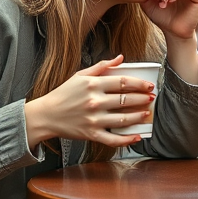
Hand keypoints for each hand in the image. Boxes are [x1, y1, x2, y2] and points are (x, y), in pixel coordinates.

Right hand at [25, 55, 155, 147]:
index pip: (123, 82)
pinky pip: (113, 139)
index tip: (149, 85)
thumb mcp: (80, 75)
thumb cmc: (63, 94)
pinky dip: (127, 140)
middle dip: (142, 99)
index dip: (139, 84)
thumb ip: (102, 67)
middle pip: (126, 100)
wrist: (45, 115)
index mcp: (93, 85)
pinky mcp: (91, 134)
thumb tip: (120, 58)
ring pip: (123, 119)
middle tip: (152, 98)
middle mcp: (95, 102)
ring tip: (147, 113)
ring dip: (138, 116)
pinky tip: (136, 136)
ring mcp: (94, 119)